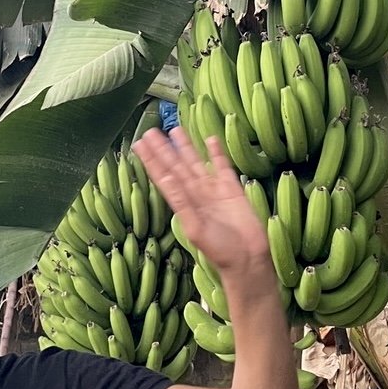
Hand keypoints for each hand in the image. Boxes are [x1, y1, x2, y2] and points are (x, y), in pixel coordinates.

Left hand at [133, 127, 269, 274]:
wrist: (248, 258)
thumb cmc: (220, 250)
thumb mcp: (196, 228)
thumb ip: (182, 202)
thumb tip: (166, 178)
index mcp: (184, 203)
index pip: (164, 176)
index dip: (152, 160)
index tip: (139, 144)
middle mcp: (196, 194)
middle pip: (177, 166)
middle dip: (164, 150)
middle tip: (150, 131)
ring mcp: (214, 190)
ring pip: (196, 163)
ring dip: (186, 147)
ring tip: (175, 129)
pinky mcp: (232, 189)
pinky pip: (222, 166)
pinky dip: (216, 153)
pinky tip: (210, 139)